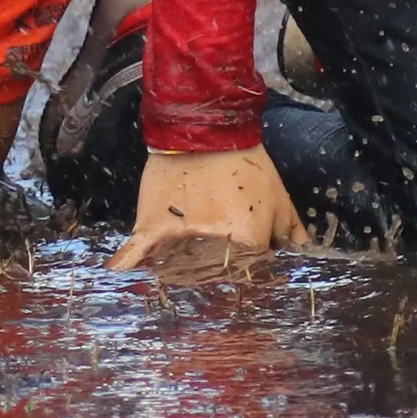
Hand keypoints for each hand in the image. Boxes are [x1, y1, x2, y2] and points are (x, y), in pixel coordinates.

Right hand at [110, 146, 304, 268]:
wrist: (206, 129)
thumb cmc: (246, 163)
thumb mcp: (277, 194)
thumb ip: (290, 229)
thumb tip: (301, 251)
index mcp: (249, 242)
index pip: (251, 276)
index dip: (248, 280)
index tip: (242, 283)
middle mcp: (213, 246)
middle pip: (212, 280)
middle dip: (214, 285)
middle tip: (210, 282)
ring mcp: (179, 236)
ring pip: (177, 271)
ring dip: (177, 279)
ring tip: (176, 288)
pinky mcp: (152, 222)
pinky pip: (138, 247)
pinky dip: (127, 260)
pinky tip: (115, 272)